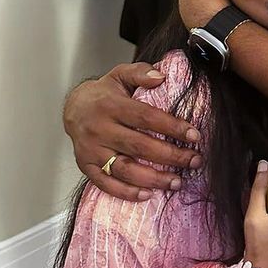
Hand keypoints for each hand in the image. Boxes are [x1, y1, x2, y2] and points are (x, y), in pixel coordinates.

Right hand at [63, 63, 202, 201]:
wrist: (73, 108)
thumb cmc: (104, 94)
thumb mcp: (120, 74)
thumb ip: (140, 72)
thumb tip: (161, 76)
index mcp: (110, 105)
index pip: (146, 118)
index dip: (172, 127)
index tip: (194, 136)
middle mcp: (99, 129)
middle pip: (139, 146)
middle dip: (171, 156)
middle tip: (194, 161)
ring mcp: (91, 150)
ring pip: (124, 169)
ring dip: (153, 178)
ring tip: (177, 181)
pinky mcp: (86, 166)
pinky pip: (106, 184)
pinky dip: (127, 192)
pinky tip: (147, 194)